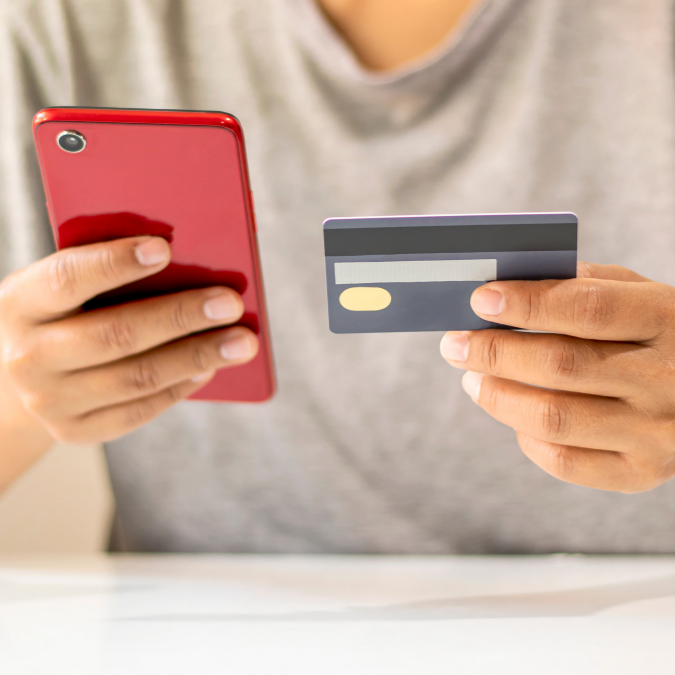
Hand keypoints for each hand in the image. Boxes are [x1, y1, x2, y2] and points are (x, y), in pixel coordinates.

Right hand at [0, 237, 257, 443]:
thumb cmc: (60, 316)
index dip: (115, 263)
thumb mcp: (62, 289)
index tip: (165, 248)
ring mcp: (49, 401)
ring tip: (241, 341)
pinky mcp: (74, 431)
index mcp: (20, 303)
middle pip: (116, 334)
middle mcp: (28, 356)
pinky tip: (210, 368)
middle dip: (181, 317)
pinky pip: (139, 409)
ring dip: (197, 357)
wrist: (13, 379)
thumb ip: (104, 273)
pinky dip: (180, 386)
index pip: (67, 278)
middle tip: (231, 302)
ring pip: (136, 378)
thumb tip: (184, 261)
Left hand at [440, 262, 674, 492]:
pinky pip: (563, 461)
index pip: (587, 308)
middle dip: (494, 352)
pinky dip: (526, 435)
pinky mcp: (640, 472)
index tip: (481, 300)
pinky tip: (515, 415)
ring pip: (552, 417)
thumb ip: (580, 285)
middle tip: (456, 344)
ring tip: (473, 378)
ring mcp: (657, 434)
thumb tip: (504, 287)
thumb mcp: (636, 295)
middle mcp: (668, 380)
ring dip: (498, 396)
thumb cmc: (655, 335)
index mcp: (668, 320)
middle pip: (560, 365)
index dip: (527, 304)